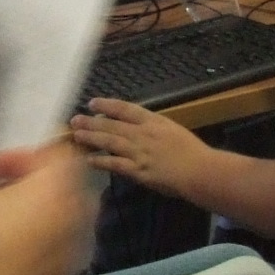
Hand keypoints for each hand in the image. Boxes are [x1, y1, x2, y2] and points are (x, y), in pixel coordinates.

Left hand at [69, 98, 208, 197]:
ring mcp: (139, 152)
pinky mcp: (138, 171)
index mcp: (153, 121)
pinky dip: (101, 162)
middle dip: (91, 122)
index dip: (106, 105)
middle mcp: (142, 134)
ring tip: (76, 135)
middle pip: (112, 125)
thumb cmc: (190, 150)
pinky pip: (115, 165)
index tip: (92, 103)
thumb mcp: (172, 129)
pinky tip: (89, 160)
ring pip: (109, 142)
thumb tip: (134, 124)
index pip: (125, 109)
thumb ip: (153, 126)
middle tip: (75, 120)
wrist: (199, 170)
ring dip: (91, 138)